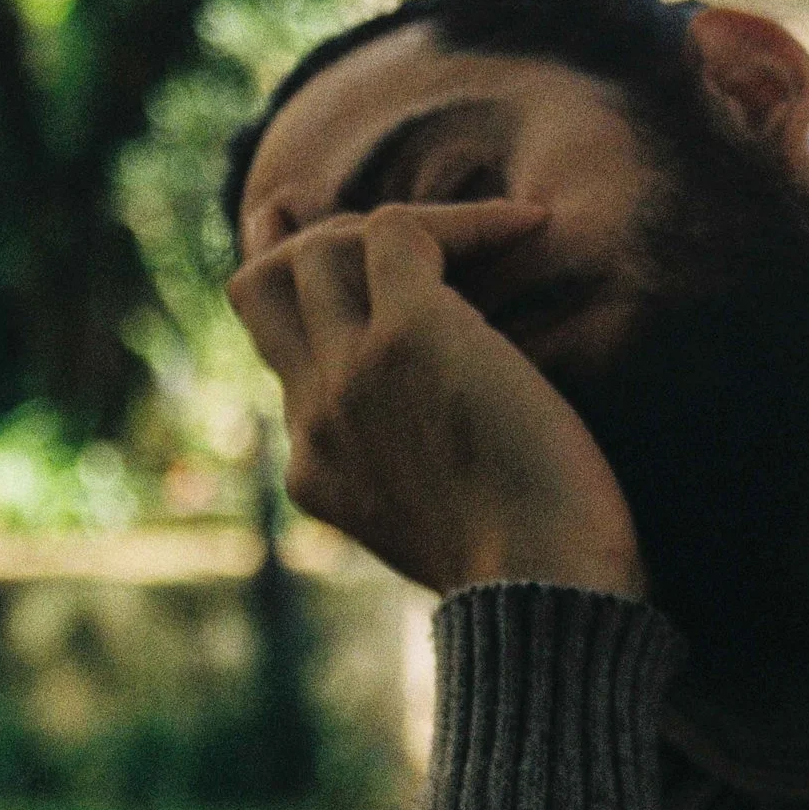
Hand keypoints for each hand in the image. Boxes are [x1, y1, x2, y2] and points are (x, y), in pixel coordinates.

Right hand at [227, 201, 644, 598]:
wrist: (546, 591)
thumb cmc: (533, 570)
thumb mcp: (442, 521)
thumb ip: (414, 468)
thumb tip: (453, 420)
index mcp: (316, 469)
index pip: (272, 350)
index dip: (279, 275)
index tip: (286, 222)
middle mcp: (314, 418)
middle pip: (262, 284)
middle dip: (319, 237)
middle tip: (403, 223)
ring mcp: (351, 374)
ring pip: (322, 250)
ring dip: (397, 225)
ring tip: (490, 234)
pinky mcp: (408, 336)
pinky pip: (402, 230)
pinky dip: (467, 218)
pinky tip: (529, 225)